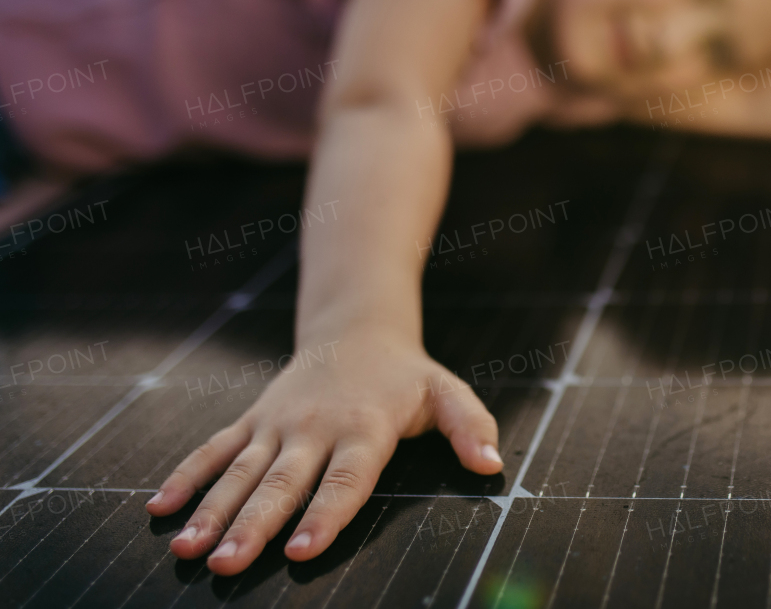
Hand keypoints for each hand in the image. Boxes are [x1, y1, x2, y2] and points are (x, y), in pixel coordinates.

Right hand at [145, 338, 502, 575]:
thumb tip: (492, 464)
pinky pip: (215, 448)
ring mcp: (278, 423)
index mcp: (364, 426)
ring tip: (189, 548)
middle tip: (229, 563)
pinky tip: (159, 509)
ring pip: (241, 470)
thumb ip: (471, 425)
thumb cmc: (406, 375)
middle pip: (283, 481)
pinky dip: (187, 475)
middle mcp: (315, 426)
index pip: (345, 477)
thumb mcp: (446, 393)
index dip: (325, 513)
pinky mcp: (253, 420)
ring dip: (213, 510)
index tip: (303, 550)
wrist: (356, 327)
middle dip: (255, 524)